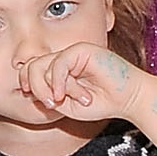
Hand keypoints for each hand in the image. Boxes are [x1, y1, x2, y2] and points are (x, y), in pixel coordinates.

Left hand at [17, 40, 137, 121]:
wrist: (129, 99)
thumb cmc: (100, 104)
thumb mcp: (66, 105)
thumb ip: (47, 97)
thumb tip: (27, 90)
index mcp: (58, 70)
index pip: (30, 70)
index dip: (28, 84)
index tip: (40, 102)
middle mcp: (63, 58)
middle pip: (31, 66)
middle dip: (35, 88)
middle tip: (50, 104)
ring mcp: (71, 52)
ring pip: (42, 65)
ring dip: (52, 88)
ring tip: (65, 100)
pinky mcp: (81, 49)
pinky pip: (58, 64)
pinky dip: (58, 82)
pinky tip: (64, 95)